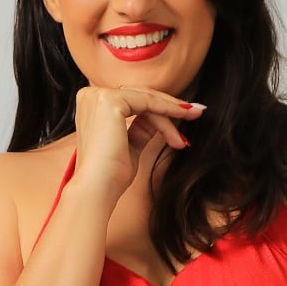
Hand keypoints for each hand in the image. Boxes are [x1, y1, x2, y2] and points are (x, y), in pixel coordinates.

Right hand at [72, 86, 205, 202]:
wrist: (97, 189)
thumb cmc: (110, 176)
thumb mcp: (129, 146)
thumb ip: (141, 129)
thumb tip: (159, 120)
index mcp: (92, 105)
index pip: (133, 100)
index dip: (160, 108)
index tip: (184, 116)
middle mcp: (91, 96)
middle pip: (140, 96)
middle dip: (170, 106)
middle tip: (196, 113)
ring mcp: (98, 96)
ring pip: (146, 99)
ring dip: (171, 114)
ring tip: (188, 129)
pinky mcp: (109, 101)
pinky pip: (147, 102)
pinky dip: (167, 112)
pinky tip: (181, 122)